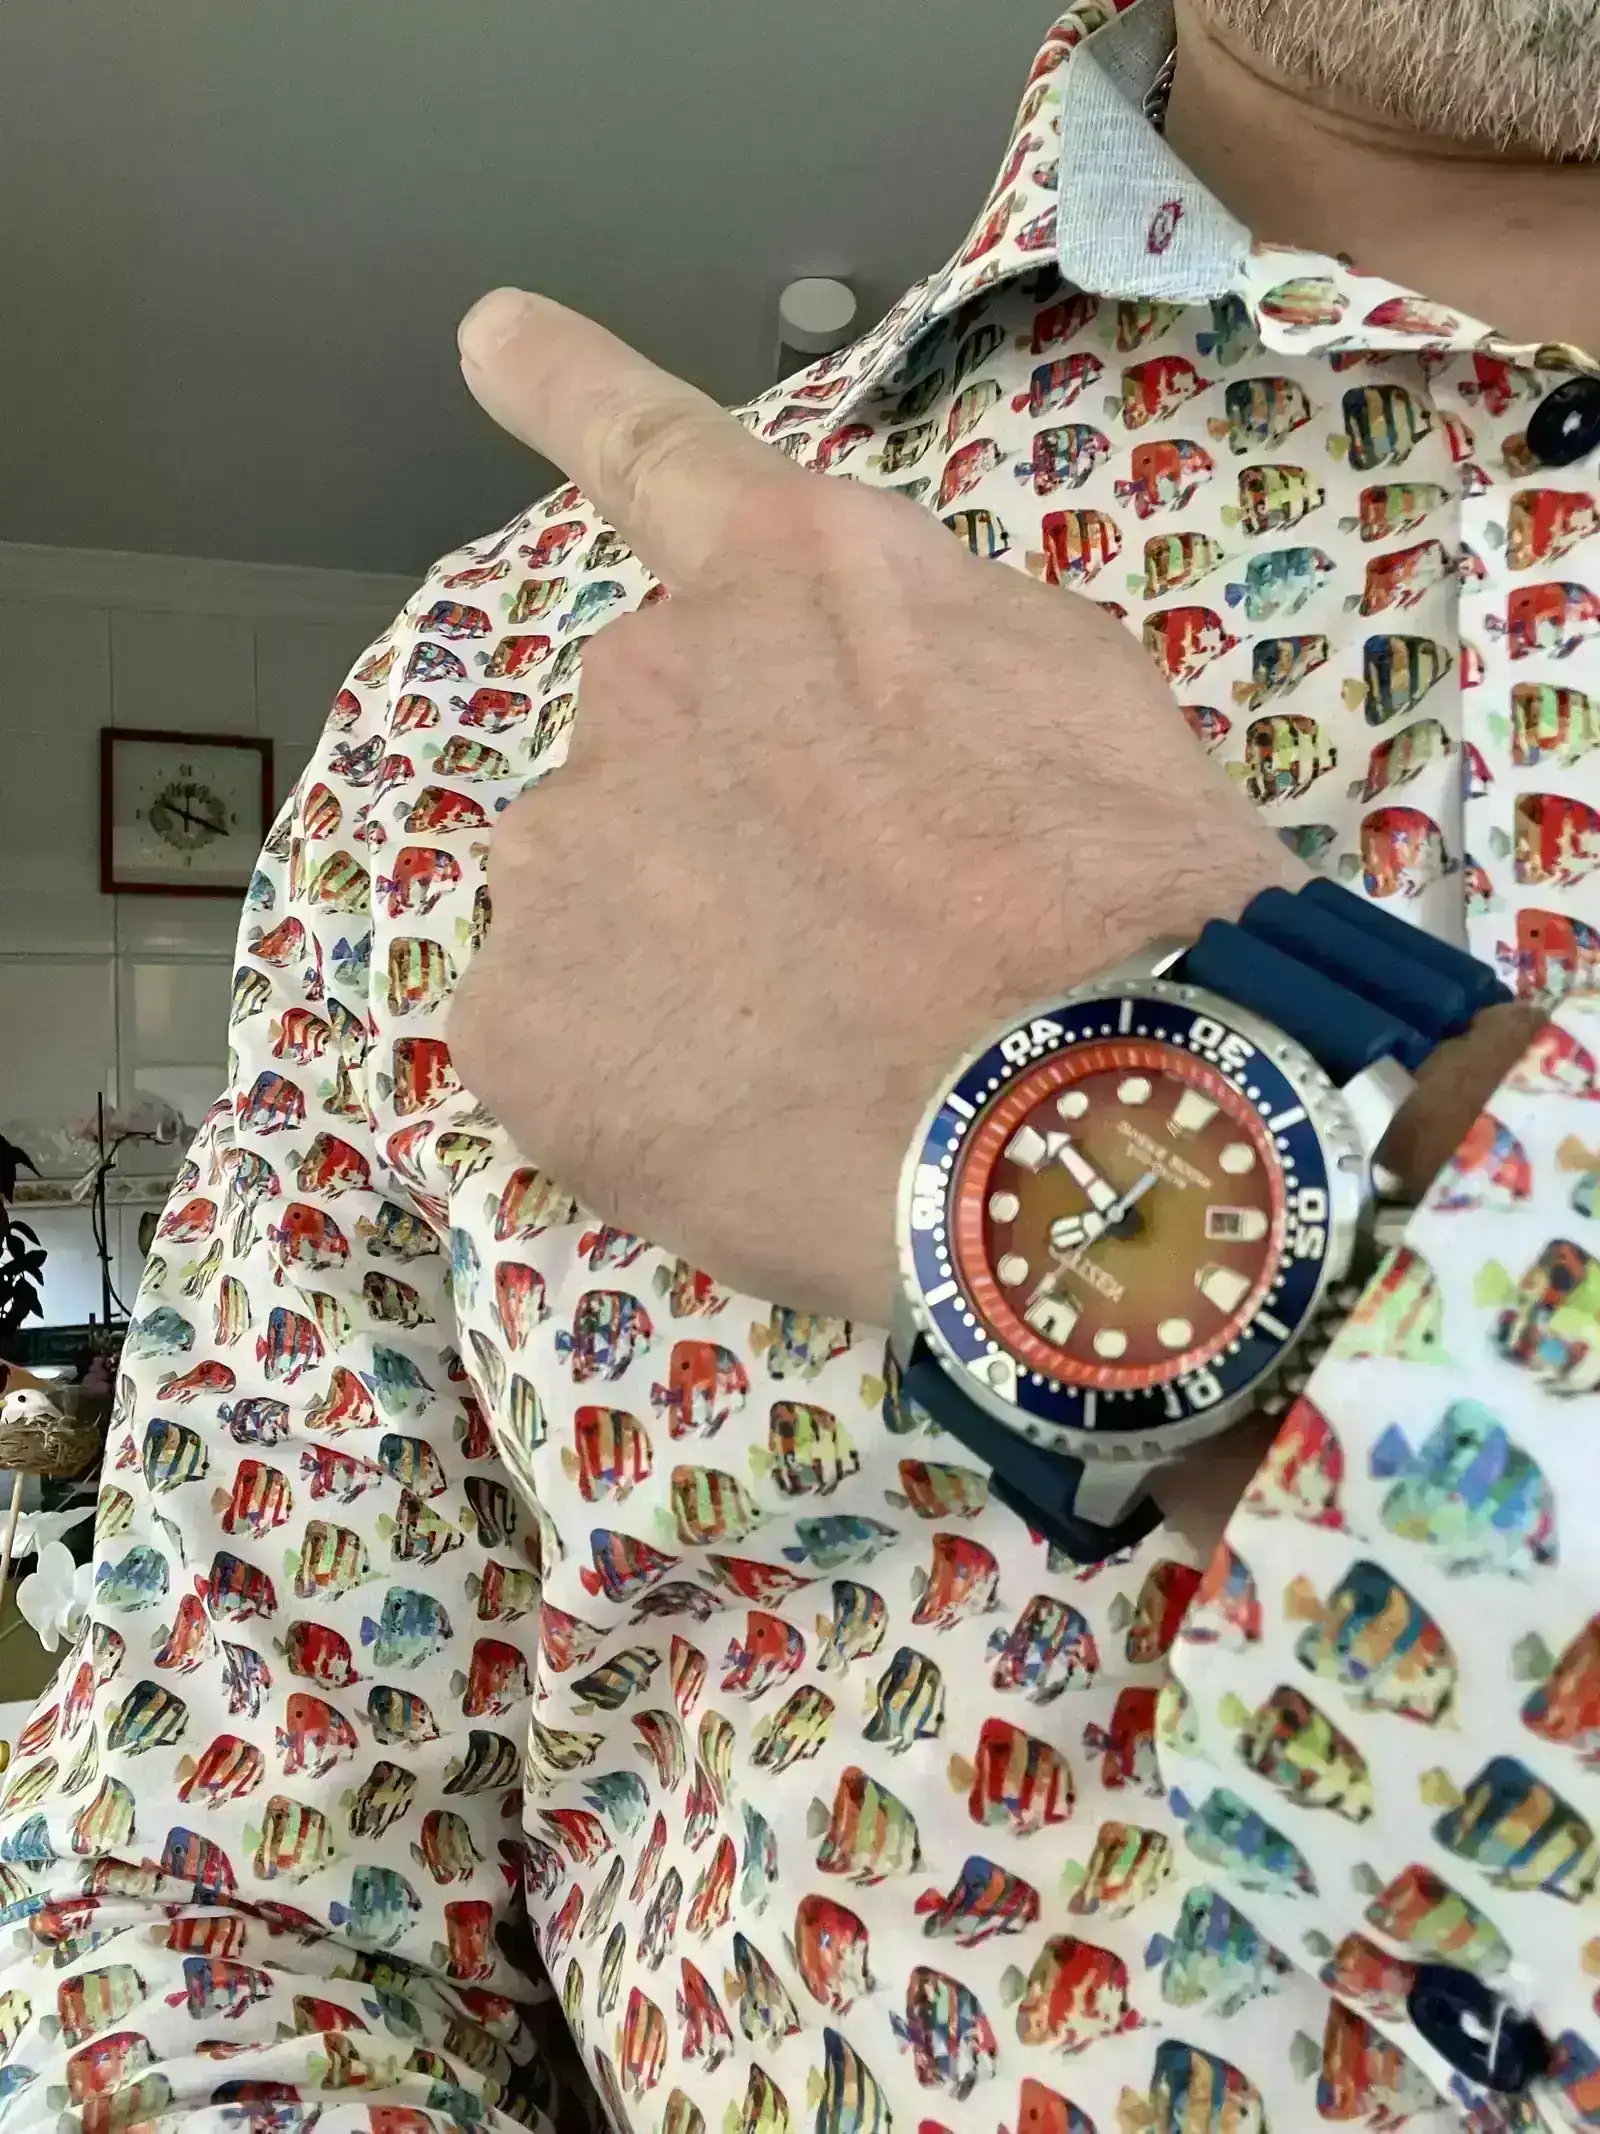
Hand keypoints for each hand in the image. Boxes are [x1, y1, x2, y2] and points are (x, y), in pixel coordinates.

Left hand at [447, 287, 1301, 1321]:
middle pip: (651, 743)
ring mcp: (561, 850)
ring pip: (596, 896)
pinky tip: (735, 1120)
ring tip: (813, 1053)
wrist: (1083, 1105)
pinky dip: (627, 1075)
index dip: (568, 386)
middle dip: (726, 823)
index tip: (488, 334)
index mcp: (788, 580)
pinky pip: (557, 1036)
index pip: (656, 452)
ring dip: (672, 954)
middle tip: (858, 943)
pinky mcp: (516, 1018)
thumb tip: (858, 699)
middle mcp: (642, 682)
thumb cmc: (1123, 900)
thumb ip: (921, 649)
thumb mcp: (1073, 694)